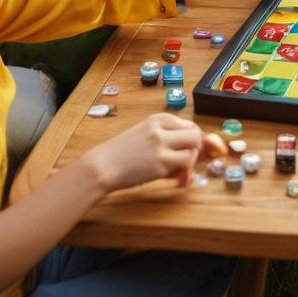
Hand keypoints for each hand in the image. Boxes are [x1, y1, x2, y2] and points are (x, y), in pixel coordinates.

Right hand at [81, 113, 202, 191]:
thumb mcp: (145, 134)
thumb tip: (196, 145)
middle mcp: (161, 128)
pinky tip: (172, 178)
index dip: (191, 140)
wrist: (101, 166)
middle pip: (195, 134)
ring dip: (190, 162)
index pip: (189, 125)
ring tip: (176, 172)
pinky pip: (185, 164)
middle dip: (195, 149)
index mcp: (158, 119)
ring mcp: (161, 145)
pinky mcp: (161, 162)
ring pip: (194, 148)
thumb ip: (167, 136)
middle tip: (184, 162)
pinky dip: (184, 171)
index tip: (186, 151)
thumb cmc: (122, 153)